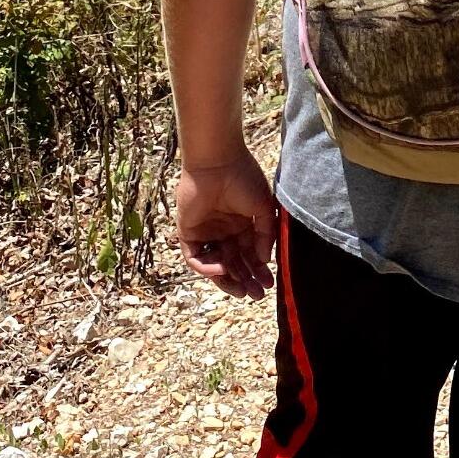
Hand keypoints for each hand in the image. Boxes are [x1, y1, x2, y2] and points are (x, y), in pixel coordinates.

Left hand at [175, 150, 276, 299]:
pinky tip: (222, 270)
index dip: (259, 270)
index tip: (269, 283)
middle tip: (257, 295)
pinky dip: (207, 267)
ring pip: (215, 265)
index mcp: (241, 225)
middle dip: (245, 279)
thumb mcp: (263, 209)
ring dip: (228, 279)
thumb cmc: (243, 179)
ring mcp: (206, 233)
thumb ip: (264, 235)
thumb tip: (264, 261)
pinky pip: (195, 257)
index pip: (249, 254)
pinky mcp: (188, 233)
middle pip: (234, 263)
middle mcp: (223, 231)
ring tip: (242, 291)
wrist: (218, 162)